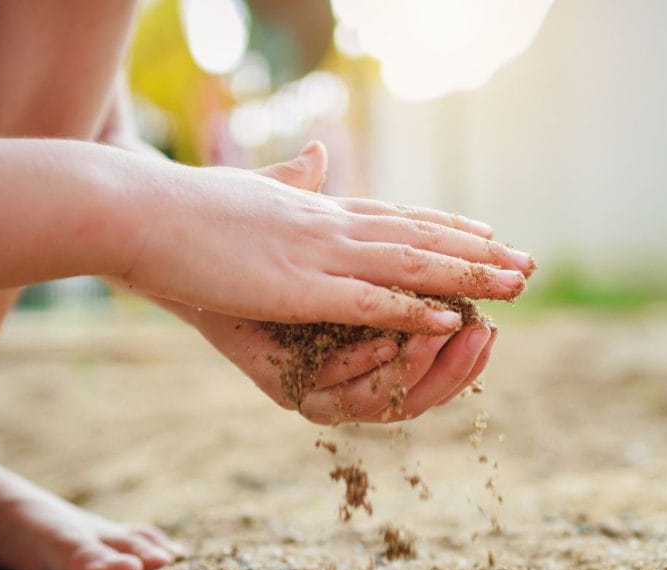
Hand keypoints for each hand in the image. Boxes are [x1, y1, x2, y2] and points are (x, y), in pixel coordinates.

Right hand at [116, 143, 533, 333]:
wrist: (136, 208)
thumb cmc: (185, 205)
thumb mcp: (250, 189)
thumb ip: (291, 179)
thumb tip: (318, 154)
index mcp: (320, 211)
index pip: (400, 218)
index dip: (449, 229)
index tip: (490, 235)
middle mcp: (330, 227)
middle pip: (421, 239)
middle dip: (479, 255)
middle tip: (530, 264)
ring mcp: (317, 254)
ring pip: (410, 265)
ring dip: (467, 278)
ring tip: (516, 285)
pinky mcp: (295, 286)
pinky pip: (366, 300)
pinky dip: (411, 308)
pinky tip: (449, 317)